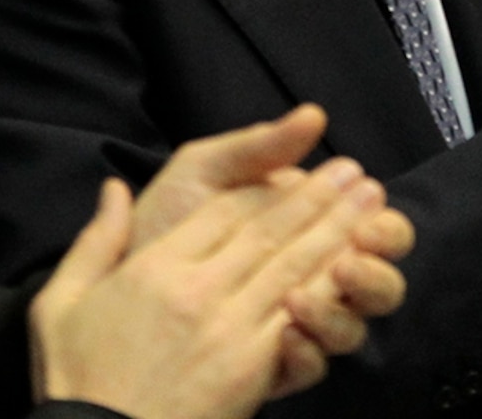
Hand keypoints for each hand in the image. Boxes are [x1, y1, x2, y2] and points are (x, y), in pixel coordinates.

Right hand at [31, 158, 395, 418]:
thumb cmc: (74, 381)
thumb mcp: (58, 304)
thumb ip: (94, 241)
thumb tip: (113, 188)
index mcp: (153, 268)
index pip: (223, 212)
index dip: (267, 186)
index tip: (299, 167)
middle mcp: (195, 290)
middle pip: (268, 230)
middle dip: (318, 197)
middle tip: (355, 172)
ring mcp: (226, 326)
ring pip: (292, 264)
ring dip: (336, 229)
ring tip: (368, 202)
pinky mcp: (249, 365)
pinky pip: (297, 313)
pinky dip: (330, 284)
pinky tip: (353, 264)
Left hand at [126, 105, 416, 398]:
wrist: (103, 292)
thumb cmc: (157, 225)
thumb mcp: (198, 174)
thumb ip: (255, 146)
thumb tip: (316, 114)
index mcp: (304, 227)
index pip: (369, 223)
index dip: (377, 217)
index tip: (368, 201)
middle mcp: (311, 276)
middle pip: (378, 279)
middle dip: (376, 268)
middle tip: (352, 257)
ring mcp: (295, 324)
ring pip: (352, 327)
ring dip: (340, 312)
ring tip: (302, 298)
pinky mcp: (270, 367)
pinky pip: (310, 367)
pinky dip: (305, 352)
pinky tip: (284, 336)